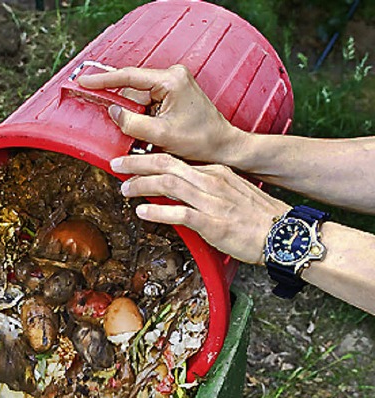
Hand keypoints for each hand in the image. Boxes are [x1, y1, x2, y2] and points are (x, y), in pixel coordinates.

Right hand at [77, 65, 245, 163]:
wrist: (222, 146)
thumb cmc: (200, 140)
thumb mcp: (161, 135)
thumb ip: (133, 123)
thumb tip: (112, 111)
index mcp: (171, 80)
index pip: (129, 76)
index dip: (104, 80)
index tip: (84, 82)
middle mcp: (172, 77)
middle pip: (133, 90)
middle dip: (122, 108)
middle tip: (111, 123)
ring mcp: (173, 85)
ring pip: (139, 100)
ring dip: (133, 117)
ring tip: (142, 137)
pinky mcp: (173, 96)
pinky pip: (148, 105)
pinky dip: (141, 119)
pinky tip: (145, 134)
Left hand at [110, 153, 289, 263]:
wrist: (283, 234)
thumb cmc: (259, 218)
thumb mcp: (233, 193)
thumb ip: (208, 190)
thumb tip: (185, 193)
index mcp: (215, 172)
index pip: (177, 160)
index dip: (150, 159)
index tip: (133, 161)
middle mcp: (211, 181)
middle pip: (167, 165)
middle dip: (137, 163)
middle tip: (116, 164)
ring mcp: (211, 201)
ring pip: (169, 184)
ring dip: (142, 185)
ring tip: (124, 189)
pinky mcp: (213, 223)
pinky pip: (180, 213)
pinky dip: (158, 211)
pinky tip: (142, 211)